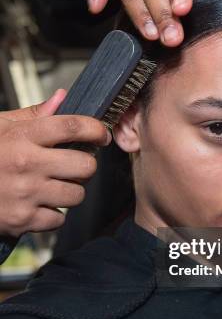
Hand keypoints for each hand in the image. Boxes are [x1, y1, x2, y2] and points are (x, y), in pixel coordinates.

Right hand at [0, 90, 110, 236]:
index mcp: (22, 136)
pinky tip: (38, 203)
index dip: (96, 129)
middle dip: (85, 165)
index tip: (102, 135)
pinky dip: (53, 214)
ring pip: (77, 195)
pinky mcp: (22, 220)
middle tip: (74, 165)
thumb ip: (33, 115)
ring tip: (53, 185)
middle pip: (86, 165)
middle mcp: (26, 164)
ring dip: (70, 191)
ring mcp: (25, 194)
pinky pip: (59, 219)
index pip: (72, 126)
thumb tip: (63, 98)